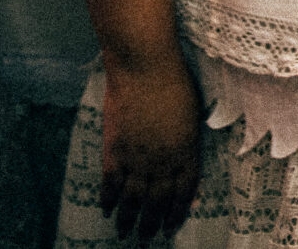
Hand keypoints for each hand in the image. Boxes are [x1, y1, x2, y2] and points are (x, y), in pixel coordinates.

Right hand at [99, 53, 201, 242]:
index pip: (185, 190)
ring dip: (128, 219)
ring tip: (124, 234)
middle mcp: (163, 160)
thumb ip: (187, 141)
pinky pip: (110, 182)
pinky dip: (107, 198)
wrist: (146, 67)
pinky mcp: (114, 149)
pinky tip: (105, 209)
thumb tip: (183, 162)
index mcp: (187, 151)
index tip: (174, 225)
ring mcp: (137, 157)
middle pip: (158, 201)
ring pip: (133, 198)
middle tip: (147, 239)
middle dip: (153, 223)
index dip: (179, 210)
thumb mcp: (192, 114)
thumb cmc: (176, 82)